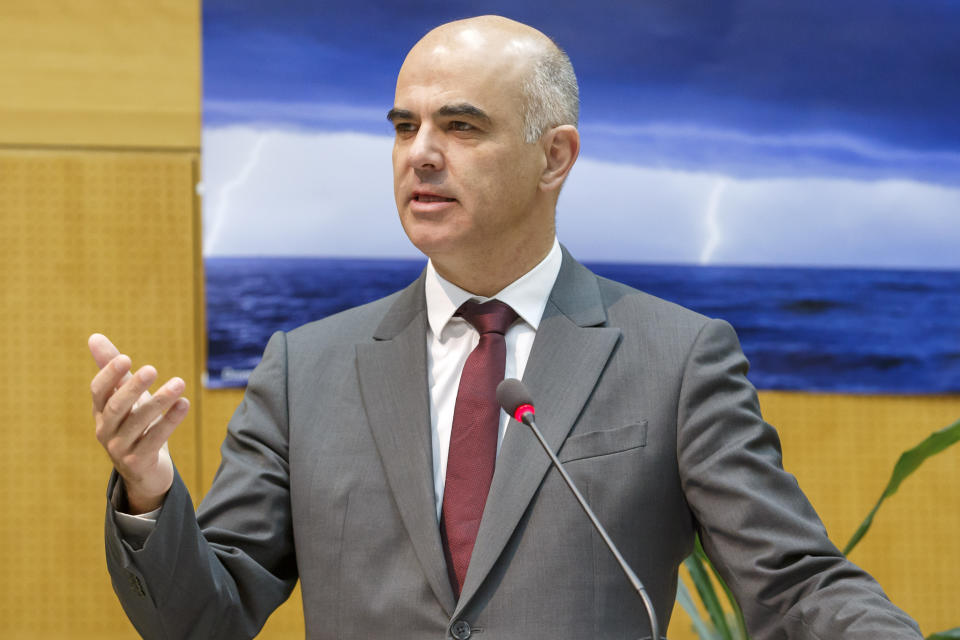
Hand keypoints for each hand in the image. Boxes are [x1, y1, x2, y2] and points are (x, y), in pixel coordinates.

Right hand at [88, 333, 189, 513]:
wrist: (145, 470)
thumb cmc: (134, 424)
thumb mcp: (126, 396)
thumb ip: (114, 369)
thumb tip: (94, 336)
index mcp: (100, 411)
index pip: (98, 391)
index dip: (109, 375)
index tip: (126, 358)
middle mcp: (105, 430)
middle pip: (116, 407)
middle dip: (133, 387)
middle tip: (152, 369)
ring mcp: (120, 448)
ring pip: (139, 423)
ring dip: (160, 401)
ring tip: (179, 382)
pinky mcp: (138, 462)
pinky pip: (155, 439)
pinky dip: (170, 420)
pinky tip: (184, 404)